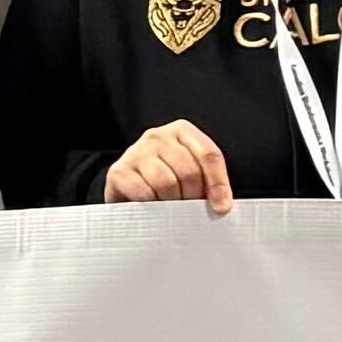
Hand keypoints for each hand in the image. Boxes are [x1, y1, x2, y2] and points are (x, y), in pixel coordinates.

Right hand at [105, 121, 236, 212]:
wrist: (127, 185)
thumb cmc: (166, 178)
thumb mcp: (190, 172)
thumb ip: (208, 181)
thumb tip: (221, 206)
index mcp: (182, 130)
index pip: (209, 155)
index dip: (218, 184)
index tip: (221, 208)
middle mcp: (158, 136)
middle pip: (189, 171)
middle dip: (193, 196)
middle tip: (190, 210)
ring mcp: (136, 151)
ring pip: (166, 183)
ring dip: (173, 203)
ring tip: (172, 209)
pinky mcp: (119, 171)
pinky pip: (144, 193)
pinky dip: (153, 205)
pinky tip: (153, 207)